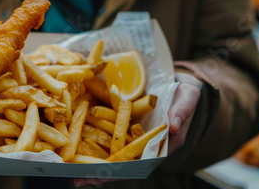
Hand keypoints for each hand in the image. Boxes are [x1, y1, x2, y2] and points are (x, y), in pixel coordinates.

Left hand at [74, 70, 202, 186]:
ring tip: (70, 169)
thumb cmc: (186, 93)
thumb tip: (173, 127)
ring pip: (111, 150)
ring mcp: (133, 133)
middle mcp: (144, 143)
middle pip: (121, 162)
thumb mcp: (188, 99)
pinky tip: (74, 139)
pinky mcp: (124, 122)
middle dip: (100, 172)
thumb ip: (181, 112)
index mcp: (162, 145)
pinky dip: (91, 136)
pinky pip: (107, 131)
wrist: (180, 80)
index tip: (103, 178)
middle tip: (78, 180)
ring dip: (91, 159)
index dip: (121, 172)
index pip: (140, 163)